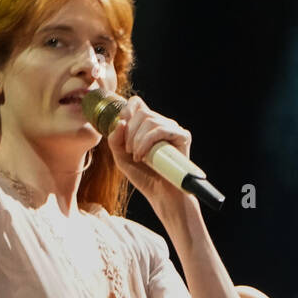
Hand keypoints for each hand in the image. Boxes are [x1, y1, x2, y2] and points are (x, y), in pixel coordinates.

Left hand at [105, 95, 193, 212]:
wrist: (161, 195)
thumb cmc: (144, 177)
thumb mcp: (121, 157)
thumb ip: (115, 140)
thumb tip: (121, 122)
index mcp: (148, 126)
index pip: (137, 103)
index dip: (126, 110)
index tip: (120, 127)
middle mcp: (162, 123)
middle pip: (142, 112)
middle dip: (130, 132)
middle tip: (129, 151)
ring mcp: (173, 129)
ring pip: (150, 120)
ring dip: (137, 139)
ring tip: (137, 157)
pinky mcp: (182, 136)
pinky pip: (161, 130)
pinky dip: (147, 142)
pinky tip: (143, 156)